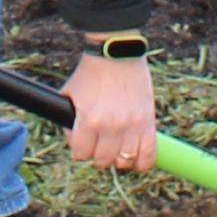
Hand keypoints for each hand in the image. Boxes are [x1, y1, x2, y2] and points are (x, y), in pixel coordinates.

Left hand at [60, 52, 158, 171]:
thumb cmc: (91, 73)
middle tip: (99, 142)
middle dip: (97, 154)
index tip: (82, 141)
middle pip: (102, 161)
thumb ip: (68, 120)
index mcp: (88, 120)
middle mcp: (110, 126)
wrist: (116, 54)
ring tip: (117, 148)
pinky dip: (141, 162)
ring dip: (118, 159)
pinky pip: (148, 157)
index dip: (78, 148)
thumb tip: (73, 141)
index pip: (80, 154)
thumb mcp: (70, 94)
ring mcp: (131, 126)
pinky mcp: (148, 122)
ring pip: (124, 162)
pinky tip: (135, 157)